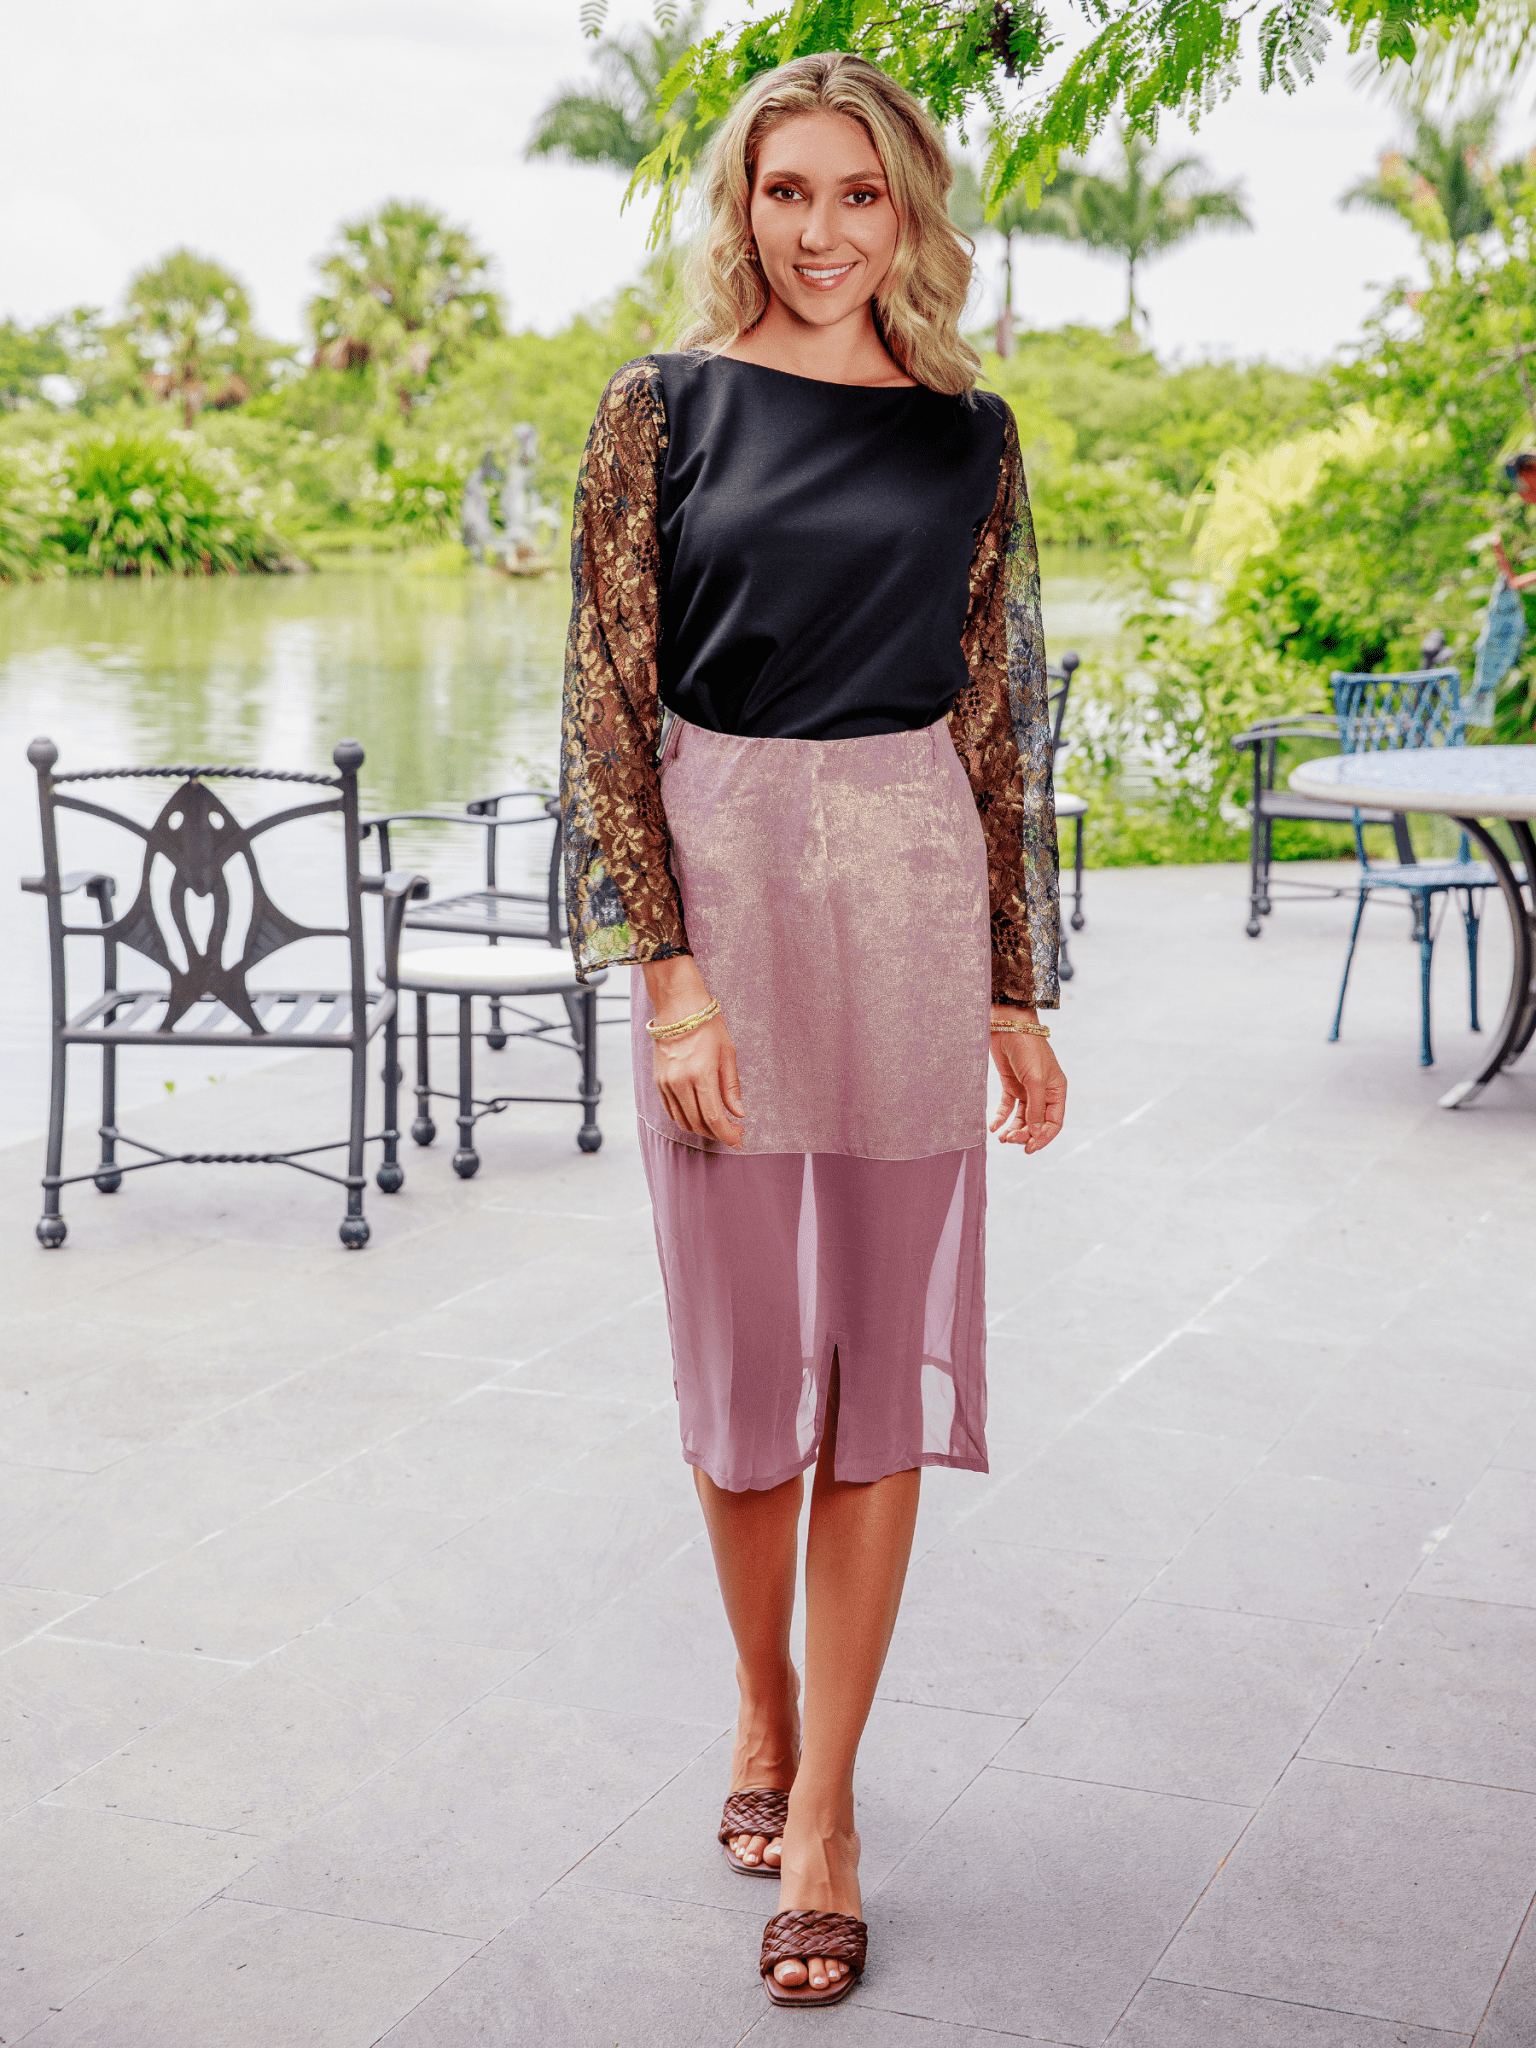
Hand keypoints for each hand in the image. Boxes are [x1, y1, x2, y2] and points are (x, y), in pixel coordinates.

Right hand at [642, 956, 744, 1149]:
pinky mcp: (658, 1082)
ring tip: (719, 1126)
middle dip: (718, 1134)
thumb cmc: (708, 1026)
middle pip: (698, 1123)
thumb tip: (738, 1113)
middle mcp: (680, 1082)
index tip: (739, 1139)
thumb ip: (731, 1087)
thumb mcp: (728, 1053)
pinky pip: (671, 1111)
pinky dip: (687, 1119)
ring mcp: (666, 1083)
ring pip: (683, 1121)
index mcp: (700, 1074)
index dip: (727, 1134)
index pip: (713, 1117)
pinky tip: (701, 1115)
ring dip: (702, 1129)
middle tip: (734, 1133)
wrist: (678, 1007)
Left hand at [988, 1006, 1065, 1152]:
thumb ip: (1036, 1108)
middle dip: (1025, 1134)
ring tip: (1002, 1138)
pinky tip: (994, 1127)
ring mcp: (1026, 1089)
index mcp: (1057, 1091)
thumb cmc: (1028, 1049)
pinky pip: (1007, 1107)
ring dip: (1013, 1129)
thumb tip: (1035, 1133)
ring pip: (1022, 1117)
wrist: (1008, 1025)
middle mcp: (1044, 1092)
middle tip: (1010, 1140)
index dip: (1042, 1137)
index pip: (1054, 1122)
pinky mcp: (1010, 1084)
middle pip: (1037, 1122)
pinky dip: (1001, 1118)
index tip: (1028, 1148)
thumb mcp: (1035, 1080)